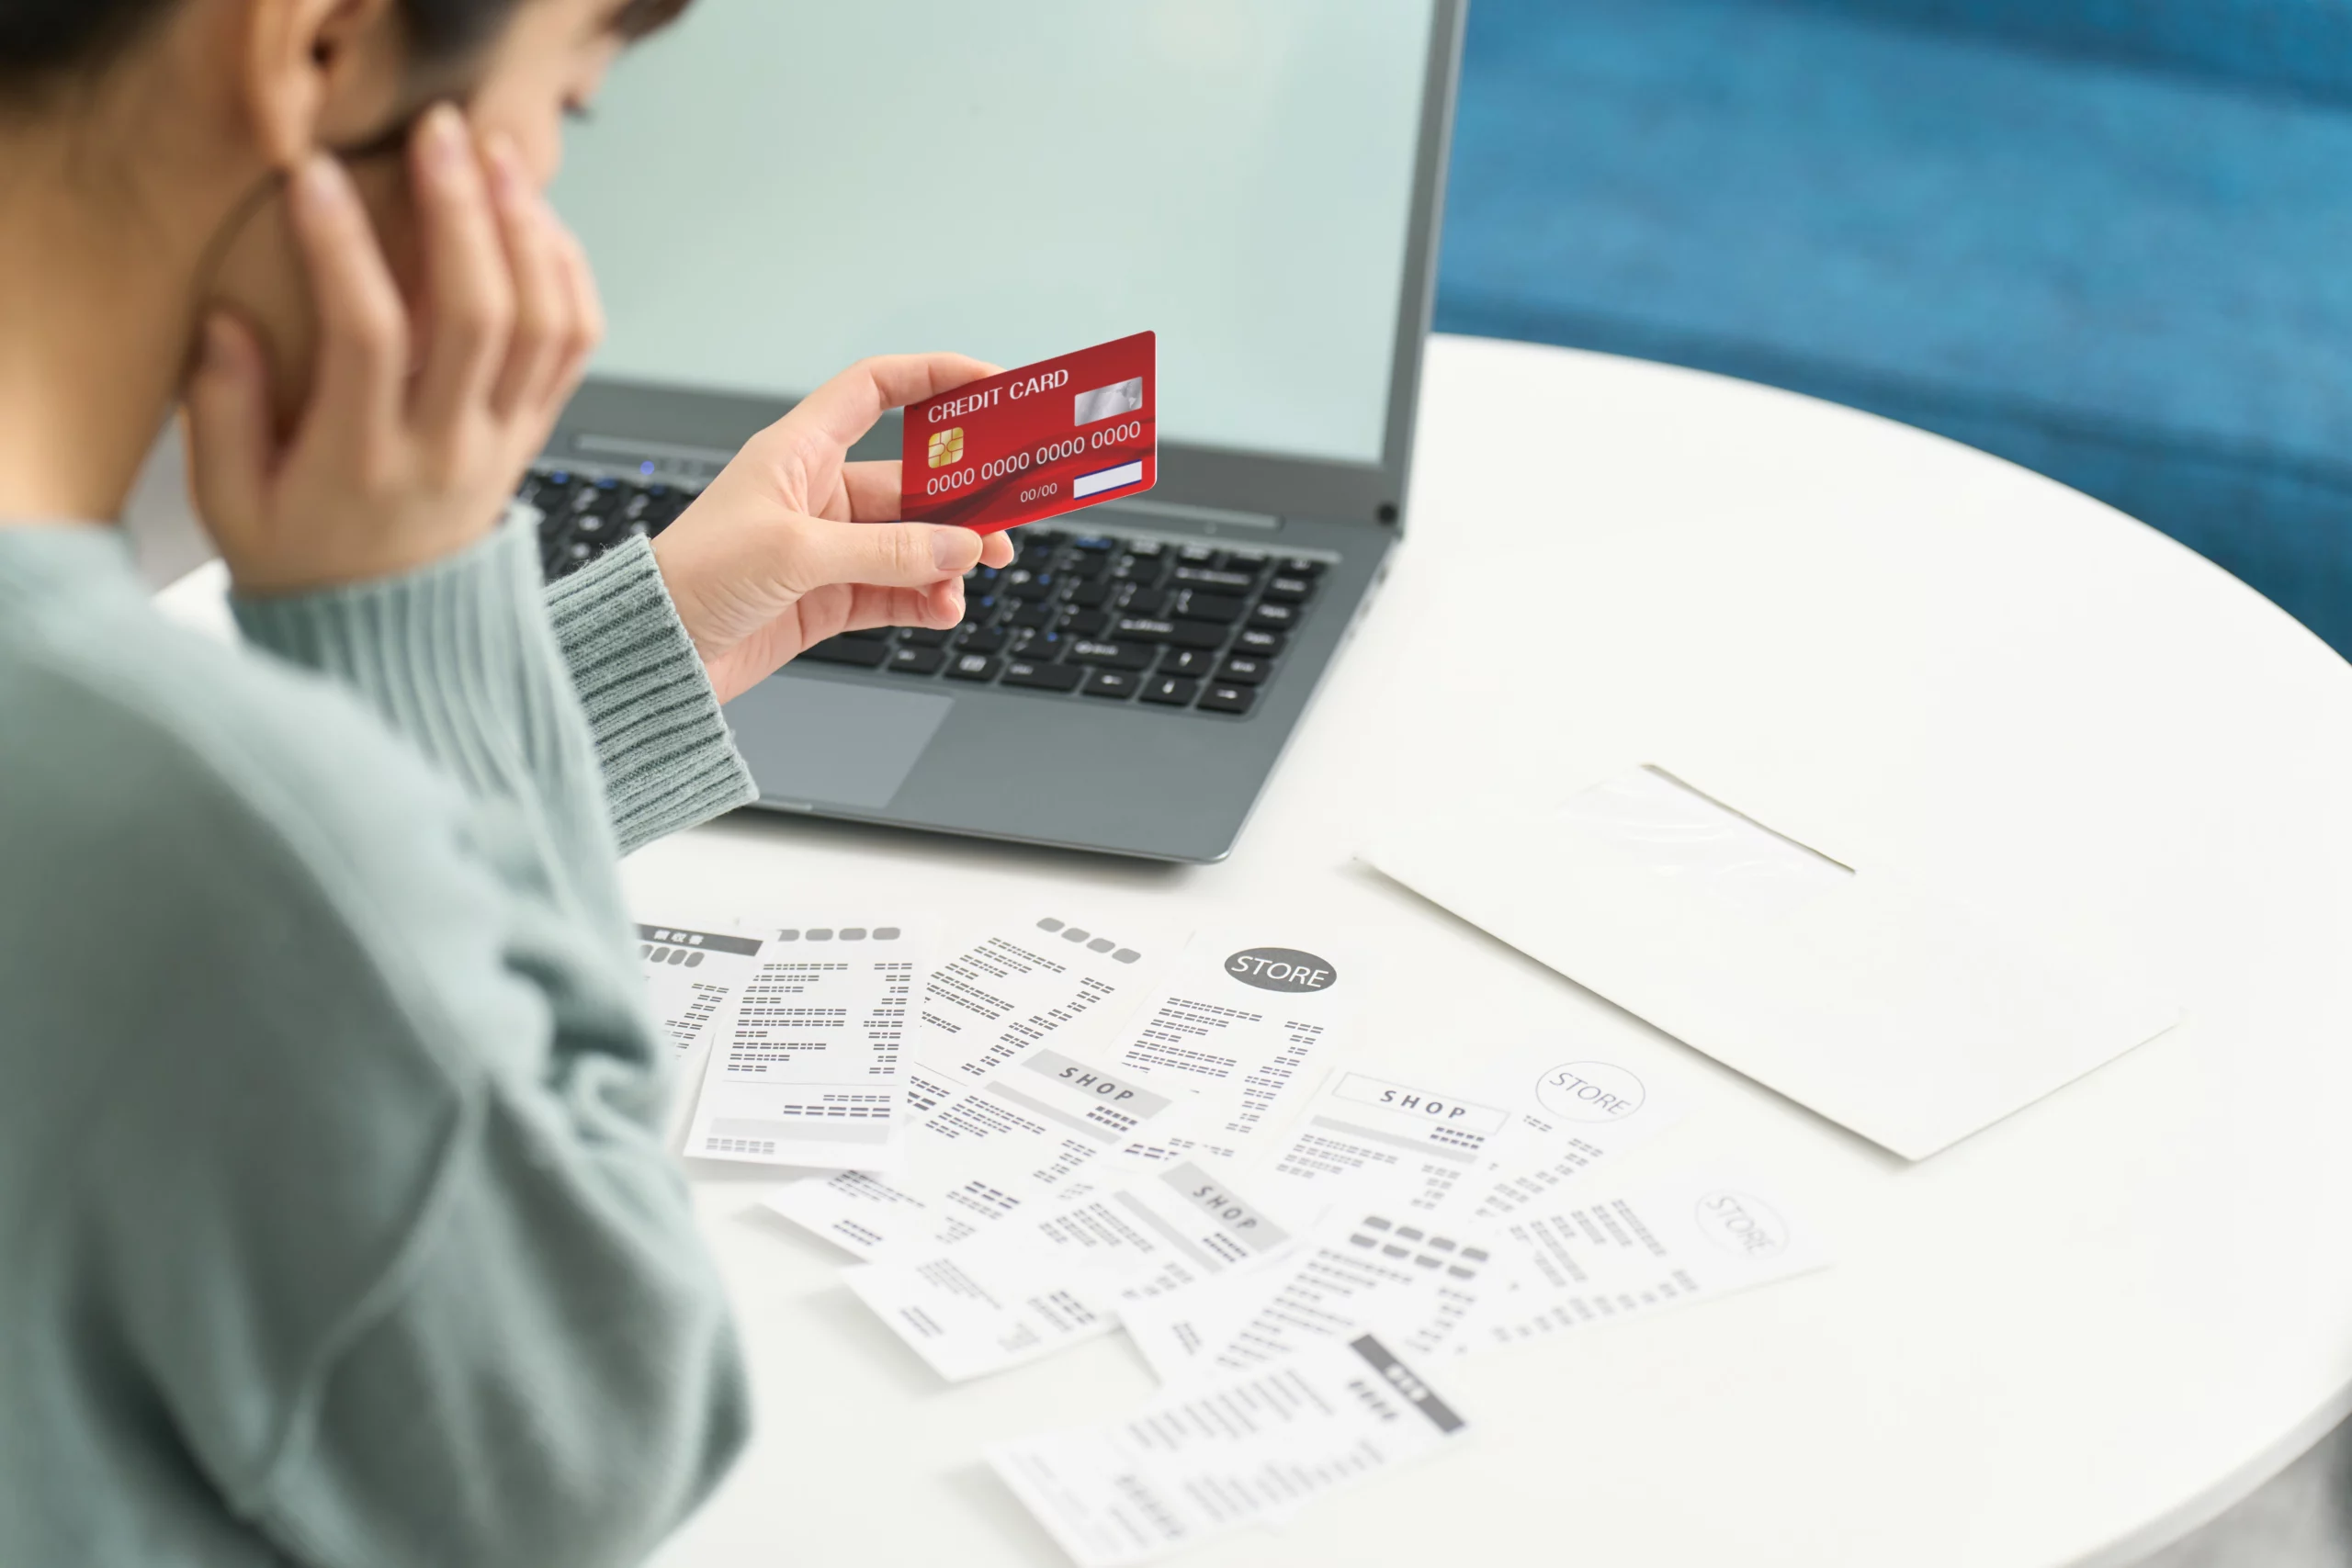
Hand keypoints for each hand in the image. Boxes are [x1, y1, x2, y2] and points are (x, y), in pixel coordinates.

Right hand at [186, 105, 599, 593]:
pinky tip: (541, 224)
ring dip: (528, 231)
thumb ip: (222, 417)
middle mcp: (450, 448)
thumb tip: (223, 327)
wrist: (392, 638)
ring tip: (500, 159)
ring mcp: (504, 442)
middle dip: (462, 213)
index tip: (315, 177)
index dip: (343, 250)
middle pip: (479, 316)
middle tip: (441, 133)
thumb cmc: (305, 562)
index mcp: (363, 462)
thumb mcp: (232, 506)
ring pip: (543, 326)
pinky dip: (571, 279)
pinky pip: (576, 351)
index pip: (366, 339)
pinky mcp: (536, 437)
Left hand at [650, 356, 1019, 703]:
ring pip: (912, 541)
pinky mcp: (829, 596)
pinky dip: (925, 597)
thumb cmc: (693, 576)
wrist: (654, 649)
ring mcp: (827, 547)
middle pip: (913, 479)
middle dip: (963, 498)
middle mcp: (818, 493)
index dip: (934, 378)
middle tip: (1008, 513)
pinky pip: (896, 589)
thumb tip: (960, 549)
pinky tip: (943, 608)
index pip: (876, 389)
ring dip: (949, 558)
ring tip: (975, 574)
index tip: (990, 385)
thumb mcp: (796, 553)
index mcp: (799, 452)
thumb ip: (887, 552)